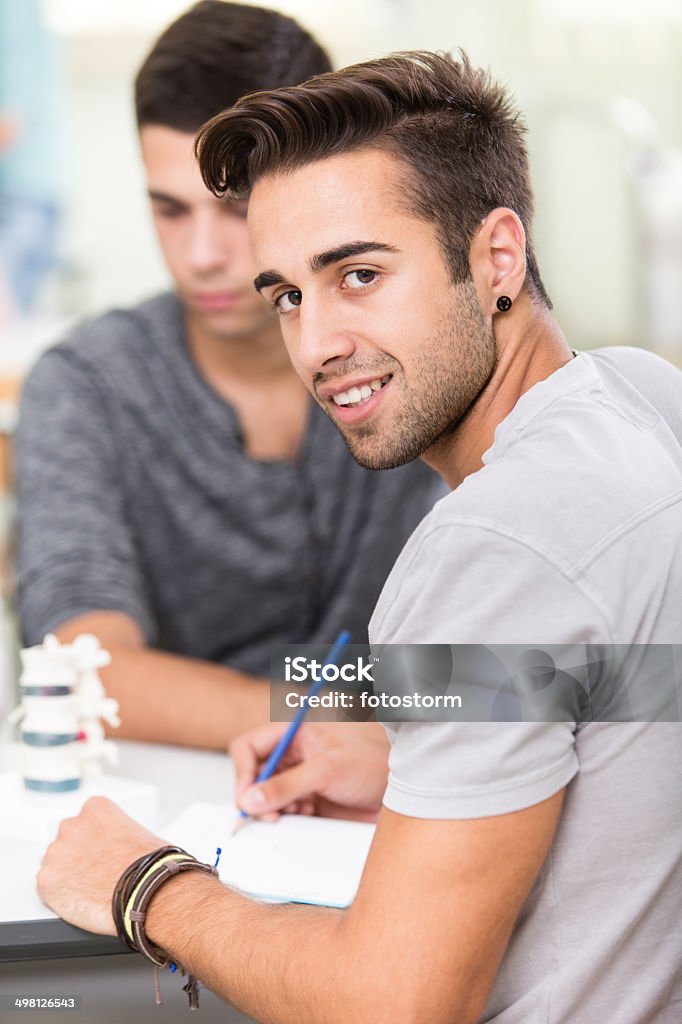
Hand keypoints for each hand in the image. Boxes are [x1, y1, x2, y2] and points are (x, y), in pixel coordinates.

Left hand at [37, 797, 164, 934]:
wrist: (147, 893)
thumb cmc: (150, 866)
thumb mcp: (140, 833)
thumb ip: (119, 833)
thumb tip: (121, 845)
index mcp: (95, 809)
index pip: (87, 821)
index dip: (97, 840)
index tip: (103, 851)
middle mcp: (72, 825)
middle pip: (69, 839)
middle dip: (80, 854)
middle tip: (97, 871)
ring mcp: (57, 853)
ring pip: (57, 863)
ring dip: (69, 874)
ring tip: (92, 888)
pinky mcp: (47, 880)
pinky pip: (49, 886)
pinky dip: (61, 894)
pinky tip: (82, 898)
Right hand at [230, 721, 388, 821]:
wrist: (401, 791)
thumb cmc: (373, 764)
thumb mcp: (327, 771)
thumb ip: (287, 785)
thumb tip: (250, 799)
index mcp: (293, 735)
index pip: (248, 747)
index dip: (243, 772)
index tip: (248, 797)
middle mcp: (292, 756)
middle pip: (252, 775)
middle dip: (255, 796)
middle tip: (267, 815)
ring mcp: (299, 779)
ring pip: (265, 796)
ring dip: (271, 809)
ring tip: (293, 814)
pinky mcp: (308, 801)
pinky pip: (282, 811)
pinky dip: (286, 819)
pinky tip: (305, 817)